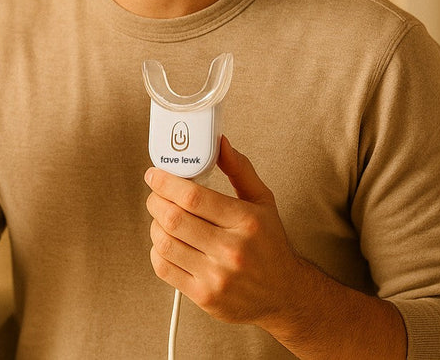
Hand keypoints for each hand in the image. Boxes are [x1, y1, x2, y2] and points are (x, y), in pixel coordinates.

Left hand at [144, 135, 302, 325]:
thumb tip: (219, 143)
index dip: (165, 182)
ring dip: (155, 225)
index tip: (155, 175)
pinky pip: (164, 268)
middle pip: (173, 219)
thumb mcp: (262, 201)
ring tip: (163, 218)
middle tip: (155, 195)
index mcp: (246, 221)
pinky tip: (168, 242)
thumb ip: (240, 170)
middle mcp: (231, 250)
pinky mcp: (205, 296)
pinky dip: (158, 250)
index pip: (193, 196)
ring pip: (164, 242)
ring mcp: (217, 276)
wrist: (284, 294)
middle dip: (155, 201)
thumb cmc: (270, 245)